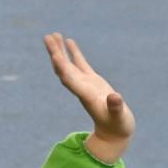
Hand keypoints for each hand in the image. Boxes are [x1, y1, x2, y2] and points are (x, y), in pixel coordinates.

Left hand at [44, 33, 133, 162]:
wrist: (115, 133)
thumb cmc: (118, 126)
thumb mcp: (119, 118)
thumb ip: (116, 107)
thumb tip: (115, 97)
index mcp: (86, 95)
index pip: (70, 79)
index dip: (62, 67)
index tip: (55, 54)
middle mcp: (81, 88)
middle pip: (64, 69)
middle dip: (55, 54)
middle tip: (48, 37)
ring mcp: (86, 84)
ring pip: (69, 64)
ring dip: (60, 50)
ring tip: (53, 34)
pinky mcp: (93, 81)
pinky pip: (80, 64)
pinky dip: (73, 53)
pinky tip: (69, 41)